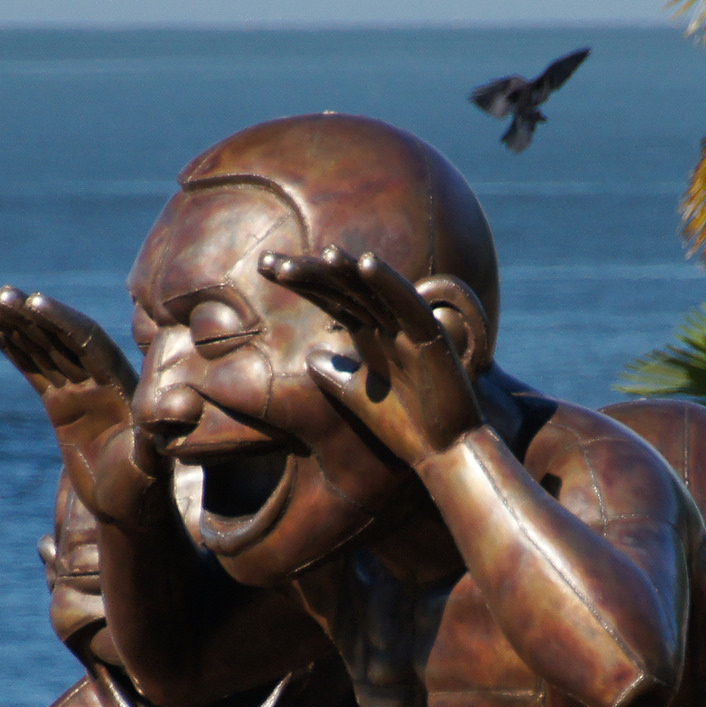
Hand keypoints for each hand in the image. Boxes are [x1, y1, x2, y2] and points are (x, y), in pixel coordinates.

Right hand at [0, 287, 163, 518]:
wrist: (129, 510)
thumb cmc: (144, 490)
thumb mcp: (148, 467)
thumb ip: (151, 441)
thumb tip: (159, 420)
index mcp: (122, 385)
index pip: (89, 343)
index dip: (62, 322)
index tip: (33, 304)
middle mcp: (101, 379)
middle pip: (63, 337)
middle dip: (32, 316)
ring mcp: (80, 389)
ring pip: (44, 347)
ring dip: (16, 324)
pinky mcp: (61, 404)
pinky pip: (33, 369)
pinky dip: (12, 348)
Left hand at [257, 246, 483, 467]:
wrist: (441, 453)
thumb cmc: (404, 427)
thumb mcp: (356, 397)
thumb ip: (334, 375)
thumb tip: (308, 357)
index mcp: (370, 333)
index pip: (330, 296)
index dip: (300, 280)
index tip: (264, 267)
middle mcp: (388, 324)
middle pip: (344, 287)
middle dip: (309, 271)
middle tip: (269, 261)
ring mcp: (409, 327)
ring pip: (373, 289)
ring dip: (346, 270)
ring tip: (319, 254)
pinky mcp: (431, 336)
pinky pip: (407, 303)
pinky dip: (388, 282)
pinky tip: (366, 263)